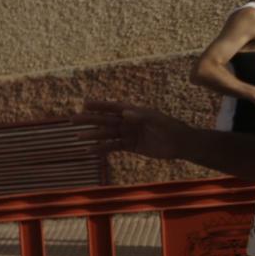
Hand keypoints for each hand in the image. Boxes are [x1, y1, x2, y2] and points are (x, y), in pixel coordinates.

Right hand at [81, 99, 199, 160]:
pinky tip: (90, 151)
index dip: (100, 105)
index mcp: (135, 112)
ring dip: (93, 135)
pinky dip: (101, 149)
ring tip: (78, 137)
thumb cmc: (172, 129)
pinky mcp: (130, 146)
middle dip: (89, 120)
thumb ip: (142, 116)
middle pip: (106, 120)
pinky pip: (112, 147)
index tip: (85, 104)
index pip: (114, 107)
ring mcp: (128, 134)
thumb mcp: (159, 121)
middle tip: (73, 119)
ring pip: (106, 134)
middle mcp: (129, 122)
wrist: (181, 145)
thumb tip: (124, 113)